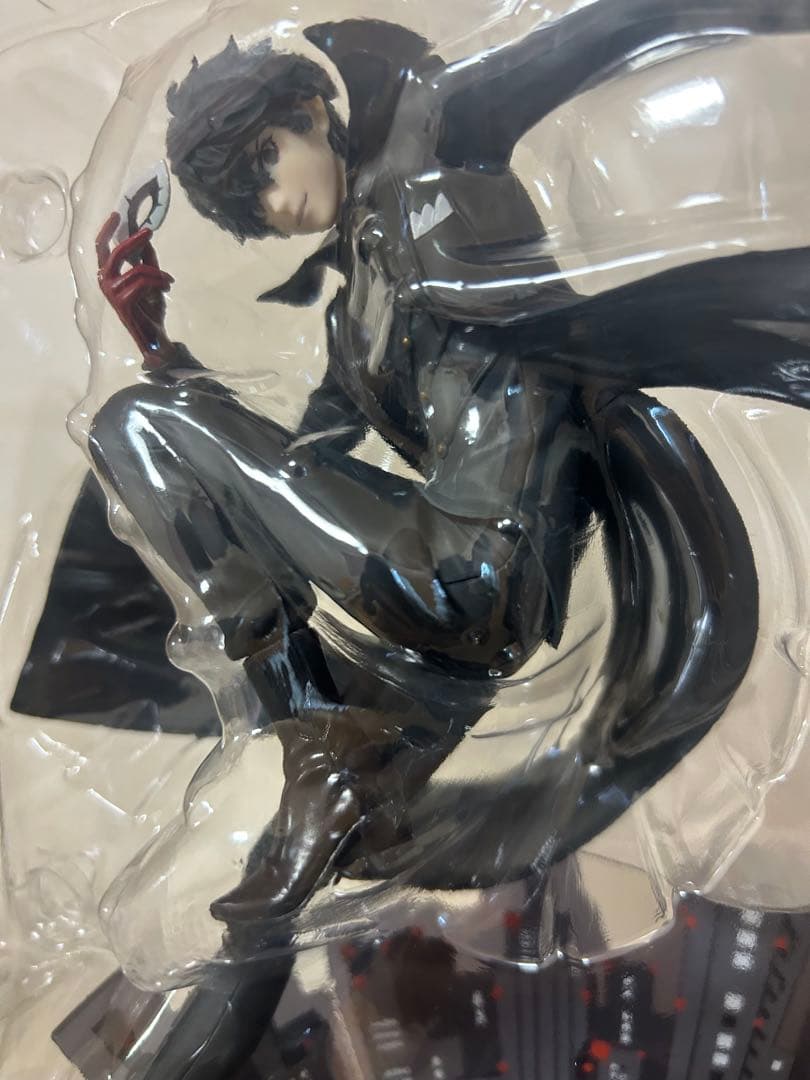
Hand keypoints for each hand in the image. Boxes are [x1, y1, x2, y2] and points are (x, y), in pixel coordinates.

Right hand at [96, 211, 174, 367]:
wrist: (153, 336)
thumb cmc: (149, 309)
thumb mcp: (150, 280)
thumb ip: (147, 261)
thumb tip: (146, 238)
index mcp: (108, 275)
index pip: (101, 249)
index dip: (107, 231)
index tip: (118, 214)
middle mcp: (105, 282)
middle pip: (116, 253)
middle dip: (134, 240)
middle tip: (148, 231)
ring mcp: (112, 293)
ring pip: (138, 270)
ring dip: (159, 273)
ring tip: (168, 281)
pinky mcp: (122, 302)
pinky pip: (143, 282)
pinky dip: (160, 282)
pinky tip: (167, 288)